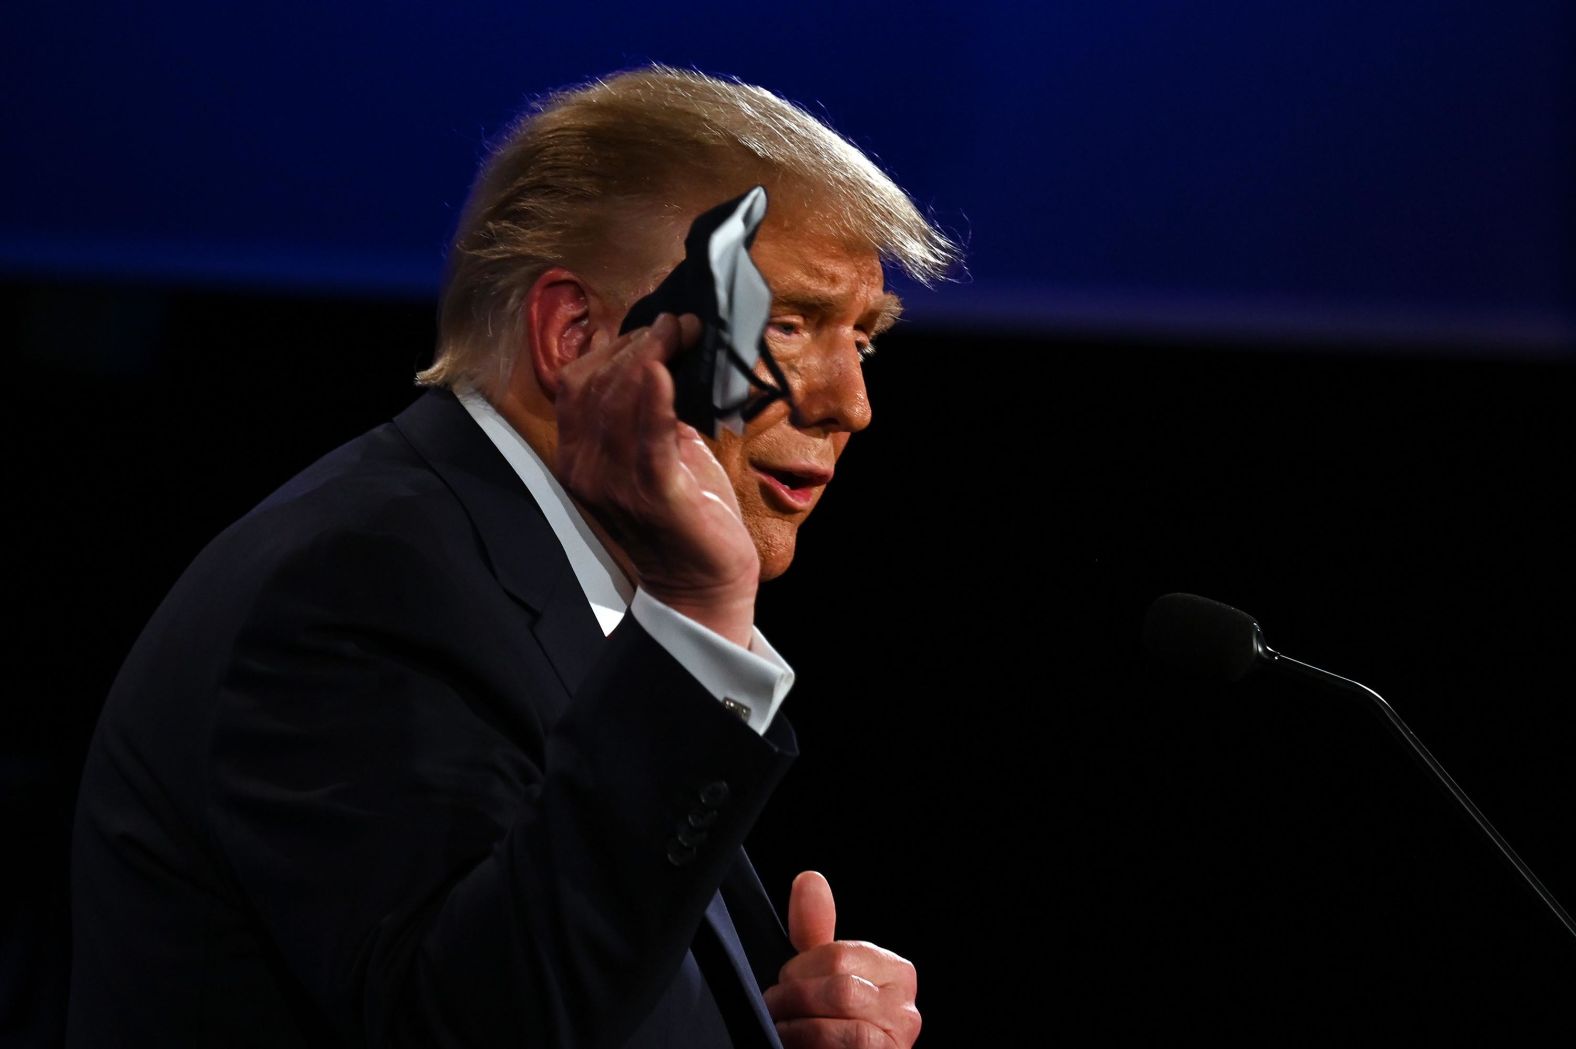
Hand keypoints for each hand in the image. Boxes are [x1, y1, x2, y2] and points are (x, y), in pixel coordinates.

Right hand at [554, 313, 758, 645]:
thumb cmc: (686, 514)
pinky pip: (647, 440)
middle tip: (677, 322)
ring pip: (617, 402)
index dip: (613, 344)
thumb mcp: (655, 453)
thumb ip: (647, 411)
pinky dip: (654, 401)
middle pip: (596, 384)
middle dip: (638, 342)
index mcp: (578, 455)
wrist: (701, 585)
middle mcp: (585, 467)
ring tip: (684, 331)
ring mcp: (614, 483)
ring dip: (652, 356)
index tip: (654, 322)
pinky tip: (666, 370)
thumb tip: (661, 354)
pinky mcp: (653, 497)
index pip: (576, 382)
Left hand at [764, 872, 921, 1048]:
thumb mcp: (823, 972)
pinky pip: (843, 1047)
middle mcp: (906, 1008)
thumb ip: (816, 928)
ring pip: (838, 1025)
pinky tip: (794, 1046)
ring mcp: (898, 1040)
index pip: (839, 955)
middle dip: (796, 997)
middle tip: (776, 1006)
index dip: (800, 968)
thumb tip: (809, 878)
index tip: (785, 980)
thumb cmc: (831, 1020)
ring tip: (781, 1027)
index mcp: (896, 972)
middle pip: (840, 989)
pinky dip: (807, 1046)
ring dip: (796, 1027)